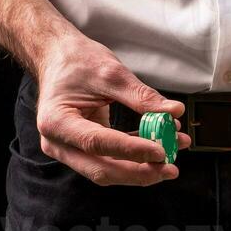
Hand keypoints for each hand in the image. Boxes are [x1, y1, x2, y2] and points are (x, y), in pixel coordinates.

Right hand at [34, 33, 189, 185]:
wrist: (57, 58)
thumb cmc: (76, 60)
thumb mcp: (110, 72)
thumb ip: (141, 96)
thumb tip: (174, 112)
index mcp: (56, 121)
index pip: (97, 143)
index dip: (131, 150)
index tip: (160, 151)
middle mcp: (58, 143)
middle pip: (101, 170)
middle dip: (139, 173)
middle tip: (170, 168)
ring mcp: (68, 150)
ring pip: (108, 171)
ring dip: (141, 167)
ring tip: (171, 156)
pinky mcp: (82, 150)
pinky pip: (111, 160)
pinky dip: (135, 157)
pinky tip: (159, 149)